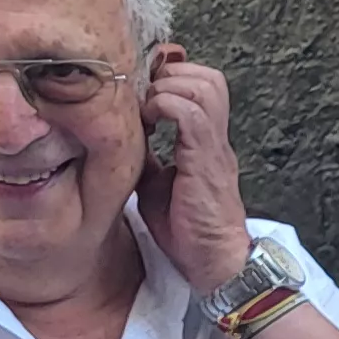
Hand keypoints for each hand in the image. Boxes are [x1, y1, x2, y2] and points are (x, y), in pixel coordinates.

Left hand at [133, 45, 251, 293]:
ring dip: (168, 88)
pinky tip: (148, 122)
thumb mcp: (157, 186)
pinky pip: (191, 115)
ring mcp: (214, 148)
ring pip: (204, 86)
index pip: (201, 84)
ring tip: (146, 109)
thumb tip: (122, 141)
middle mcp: (215, 138)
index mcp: (205, 142)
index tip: (141, 92)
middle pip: (208, 77)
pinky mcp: (206, 160)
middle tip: (142, 97)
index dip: (171, 77)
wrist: (215, 263)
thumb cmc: (189, 232)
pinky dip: (166, 107)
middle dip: (170, 76)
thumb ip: (147, 159)